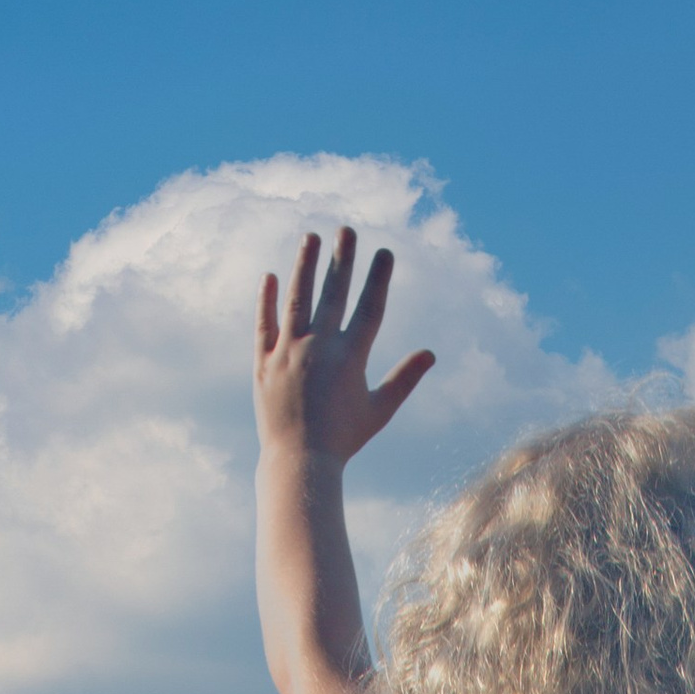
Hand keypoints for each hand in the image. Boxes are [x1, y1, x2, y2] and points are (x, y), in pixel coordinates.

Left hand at [255, 228, 434, 462]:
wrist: (300, 464)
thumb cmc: (344, 440)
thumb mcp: (379, 410)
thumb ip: (404, 379)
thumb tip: (431, 355)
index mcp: (351, 358)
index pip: (369, 307)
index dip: (378, 278)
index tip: (385, 252)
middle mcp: (319, 348)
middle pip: (334, 293)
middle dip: (342, 259)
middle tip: (347, 229)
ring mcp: (289, 352)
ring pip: (297, 299)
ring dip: (305, 265)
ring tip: (311, 238)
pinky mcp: (264, 362)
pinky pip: (265, 324)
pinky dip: (267, 299)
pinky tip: (271, 276)